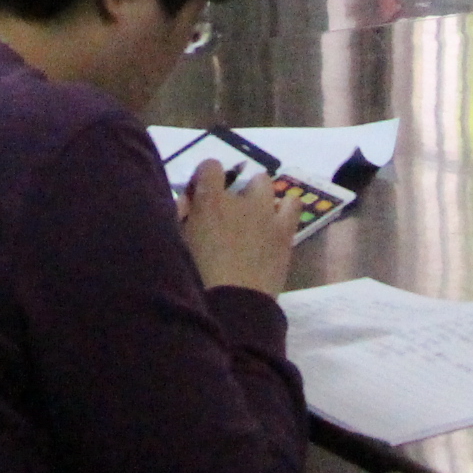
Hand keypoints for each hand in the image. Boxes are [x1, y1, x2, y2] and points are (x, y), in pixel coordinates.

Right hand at [179, 159, 299, 298]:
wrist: (234, 306)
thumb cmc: (198, 277)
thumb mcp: (179, 242)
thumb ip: (183, 215)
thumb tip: (189, 199)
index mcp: (210, 202)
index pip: (210, 166)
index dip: (205, 177)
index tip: (201, 195)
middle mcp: (240, 199)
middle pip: (240, 178)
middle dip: (234, 192)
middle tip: (227, 216)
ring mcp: (266, 212)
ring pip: (264, 184)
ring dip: (257, 196)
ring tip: (252, 218)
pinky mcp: (285, 230)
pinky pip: (292, 203)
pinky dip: (283, 208)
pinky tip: (274, 222)